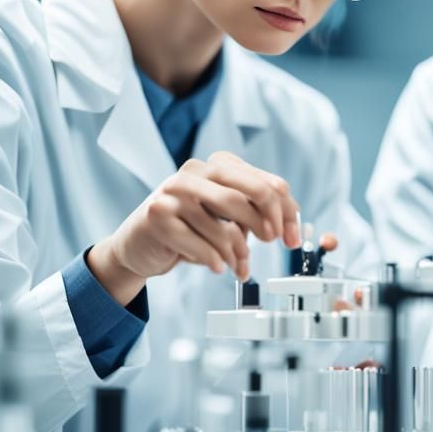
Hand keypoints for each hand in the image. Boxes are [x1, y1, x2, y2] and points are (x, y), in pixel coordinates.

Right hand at [89, 150, 301, 304]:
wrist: (140, 245)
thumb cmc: (190, 227)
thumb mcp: (227, 216)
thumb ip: (257, 213)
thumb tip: (292, 226)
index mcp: (219, 165)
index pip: (267, 183)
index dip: (286, 212)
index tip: (292, 238)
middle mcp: (196, 171)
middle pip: (250, 193)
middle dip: (267, 223)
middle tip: (272, 243)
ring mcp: (174, 191)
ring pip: (226, 225)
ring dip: (239, 252)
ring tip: (239, 265)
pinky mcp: (157, 215)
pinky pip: (201, 244)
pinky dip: (215, 260)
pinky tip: (217, 267)